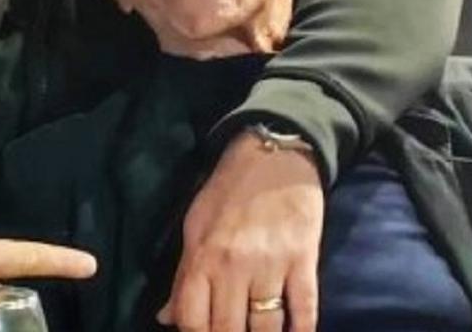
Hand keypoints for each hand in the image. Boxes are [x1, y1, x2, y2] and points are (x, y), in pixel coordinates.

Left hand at [158, 133, 323, 331]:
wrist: (274, 157)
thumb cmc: (228, 192)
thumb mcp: (194, 227)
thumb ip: (182, 276)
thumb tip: (166, 317)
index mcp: (202, 258)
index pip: (193, 319)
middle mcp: (234, 267)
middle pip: (228, 330)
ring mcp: (271, 265)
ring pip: (267, 327)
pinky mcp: (304, 260)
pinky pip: (305, 309)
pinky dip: (301, 330)